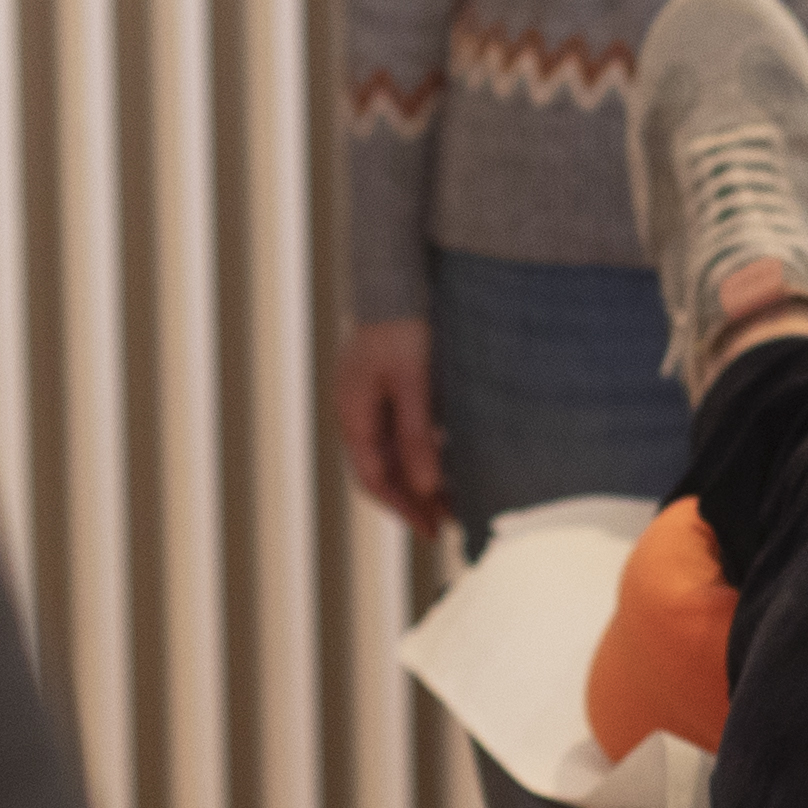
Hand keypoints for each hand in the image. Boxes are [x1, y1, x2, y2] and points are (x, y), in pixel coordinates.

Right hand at [333, 322, 452, 536]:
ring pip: (392, 453)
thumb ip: (416, 434)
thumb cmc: (403, 326)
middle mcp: (357, 411)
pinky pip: (400, 432)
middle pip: (382, 470)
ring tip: (454, 498)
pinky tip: (448, 459)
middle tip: (449, 523)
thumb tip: (425, 486)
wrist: (395, 277)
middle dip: (413, 500)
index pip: (374, 478)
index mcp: (354, 414)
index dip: (403, 509)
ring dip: (419, 478)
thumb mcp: (414, 382)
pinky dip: (422, 452)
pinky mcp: (386, 387)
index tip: (434, 530)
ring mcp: (369, 399)